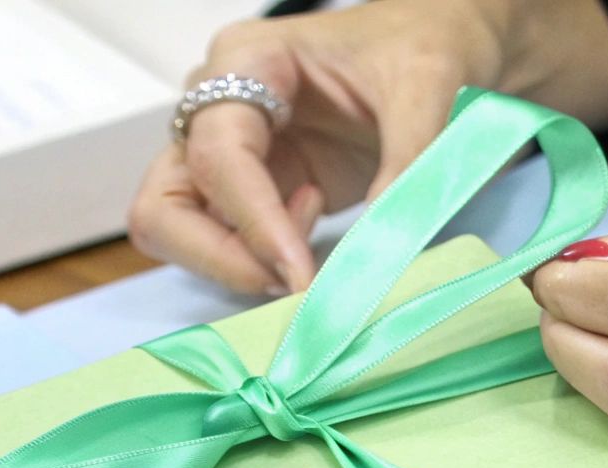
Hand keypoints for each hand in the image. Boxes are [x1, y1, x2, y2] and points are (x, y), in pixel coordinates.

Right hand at [127, 0, 607, 294]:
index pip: (219, 154)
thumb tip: (384, 246)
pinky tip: (317, 241)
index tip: (300, 276)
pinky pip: (230, 243)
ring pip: (182, 231)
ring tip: (309, 258)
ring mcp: (233, 152)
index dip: (254, 222)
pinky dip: (262, 263)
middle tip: (292, 283)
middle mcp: (220, 106)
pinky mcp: (261, 189)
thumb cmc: (424, 43)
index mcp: (249, 60)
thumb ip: (410, 160)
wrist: (442, 43)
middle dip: (220, 256)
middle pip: (165, 203)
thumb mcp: (428, 85)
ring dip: (238, 264)